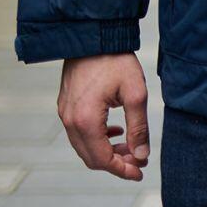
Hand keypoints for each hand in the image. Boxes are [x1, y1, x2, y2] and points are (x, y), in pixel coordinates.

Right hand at [57, 54, 150, 180]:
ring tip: (130, 146)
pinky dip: (97, 138)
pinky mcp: (65, 105)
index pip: (102, 160)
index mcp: (86, 121)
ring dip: (107, 150)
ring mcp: (65, 113)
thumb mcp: (135, 92)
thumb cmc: (115, 59)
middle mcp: (70, 121)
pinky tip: (115, 131)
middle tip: (138, 160)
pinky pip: (79, 132)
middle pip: (91, 157)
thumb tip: (141, 156)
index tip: (140, 172)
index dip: (122, 170)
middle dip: (116, 162)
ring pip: (84, 146)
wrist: (93, 34)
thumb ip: (138, 127)